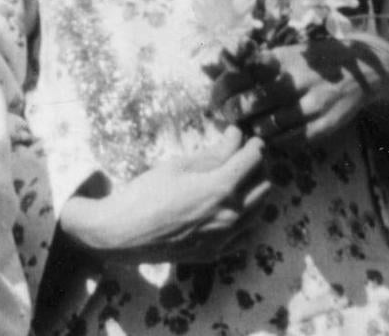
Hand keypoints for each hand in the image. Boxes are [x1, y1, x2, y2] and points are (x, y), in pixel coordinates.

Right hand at [60, 128, 272, 266]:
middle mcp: (231, 216)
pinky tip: (229, 208)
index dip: (254, 145)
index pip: (254, 161)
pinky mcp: (217, 252)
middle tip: (244, 156)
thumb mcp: (179, 165)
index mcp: (221, 189)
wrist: (124, 233)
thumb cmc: (147, 193)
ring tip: (238, 179)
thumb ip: (213, 153)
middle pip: (264, 186)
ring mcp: (226, 238)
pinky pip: (245, 234)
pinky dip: (245, 217)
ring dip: (255, 192)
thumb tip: (236, 136)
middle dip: (259, 168)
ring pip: (259, 212)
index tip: (248, 138)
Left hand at [211, 37, 388, 150]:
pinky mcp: (326, 125)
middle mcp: (299, 80)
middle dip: (235, 112)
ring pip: (271, 125)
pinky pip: (292, 140)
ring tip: (250, 127)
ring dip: (254, 129)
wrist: (362, 73)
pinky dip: (276, 141)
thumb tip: (218, 65)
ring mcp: (314, 104)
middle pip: (254, 101)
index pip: (244, 74)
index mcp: (285, 59)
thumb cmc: (315, 63)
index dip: (224, 89)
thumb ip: (257, 62)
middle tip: (229, 117)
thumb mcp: (288, 54)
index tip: (216, 98)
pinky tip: (272, 136)